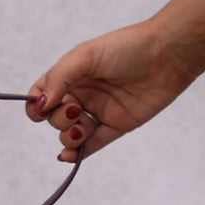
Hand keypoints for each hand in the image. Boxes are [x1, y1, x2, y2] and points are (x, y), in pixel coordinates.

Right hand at [26, 23, 201, 162]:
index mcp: (71, 75)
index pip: (42, 94)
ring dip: (69, 136)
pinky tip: (68, 156)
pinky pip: (94, 144)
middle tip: (75, 109)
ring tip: (80, 129)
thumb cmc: (126, 48)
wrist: (167, 55)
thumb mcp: (85, 55)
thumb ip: (59, 78)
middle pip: (55, 117)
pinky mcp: (118, 125)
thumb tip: (40, 104)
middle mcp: (83, 93)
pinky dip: (80, 153)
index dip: (36, 105)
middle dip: (58, 119)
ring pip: (72, 134)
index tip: (42, 108)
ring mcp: (100, 111)